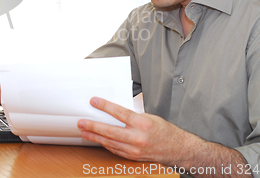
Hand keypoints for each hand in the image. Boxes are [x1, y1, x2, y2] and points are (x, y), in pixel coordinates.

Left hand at [77, 97, 193, 166]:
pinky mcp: (133, 156)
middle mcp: (138, 138)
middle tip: (81, 122)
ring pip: (110, 142)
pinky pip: (115, 150)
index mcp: (143, 124)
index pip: (120, 113)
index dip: (105, 106)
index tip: (94, 101)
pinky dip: (105, 144)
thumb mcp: (150, 117)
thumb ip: (132, 116)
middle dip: (93, 126)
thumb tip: (114, 111)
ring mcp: (134, 149)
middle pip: (110, 131)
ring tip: (84, 132)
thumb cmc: (164, 131)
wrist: (177, 149)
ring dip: (95, 137)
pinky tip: (97, 140)